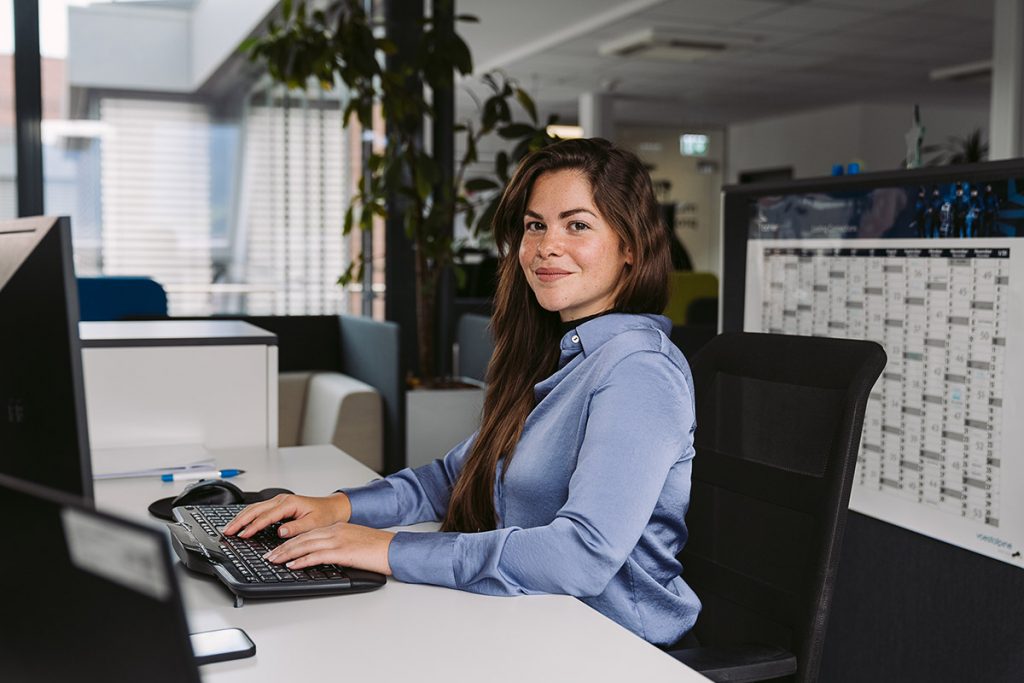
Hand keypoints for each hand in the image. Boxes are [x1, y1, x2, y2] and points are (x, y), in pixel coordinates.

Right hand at [222, 492, 350, 538]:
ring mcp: (279, 501)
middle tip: (227, 531)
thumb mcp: (314, 523)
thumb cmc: (325, 515)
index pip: (266, 516)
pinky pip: (259, 509)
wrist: (333, 508)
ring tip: (229, 527)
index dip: (253, 526)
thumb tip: (280, 532)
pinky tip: (241, 522)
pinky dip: (247, 516)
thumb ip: (296, 528)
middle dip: (239, 520)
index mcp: (289, 503)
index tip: (243, 535)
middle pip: (255, 509)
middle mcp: (282, 500)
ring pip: (254, 508)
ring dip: (241, 517)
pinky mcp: (278, 505)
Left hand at [264, 522, 393, 575]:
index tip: (279, 549)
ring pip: (305, 545)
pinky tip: (292, 565)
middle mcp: (335, 531)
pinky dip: (301, 560)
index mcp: (338, 528)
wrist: (393, 549)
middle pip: (302, 538)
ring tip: (274, 561)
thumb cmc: (378, 549)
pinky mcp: (342, 552)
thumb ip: (338, 546)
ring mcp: (338, 541)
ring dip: (286, 554)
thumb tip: (324, 557)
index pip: (308, 534)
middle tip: (269, 556)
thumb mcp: (355, 543)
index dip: (290, 542)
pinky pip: (317, 555)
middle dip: (282, 548)